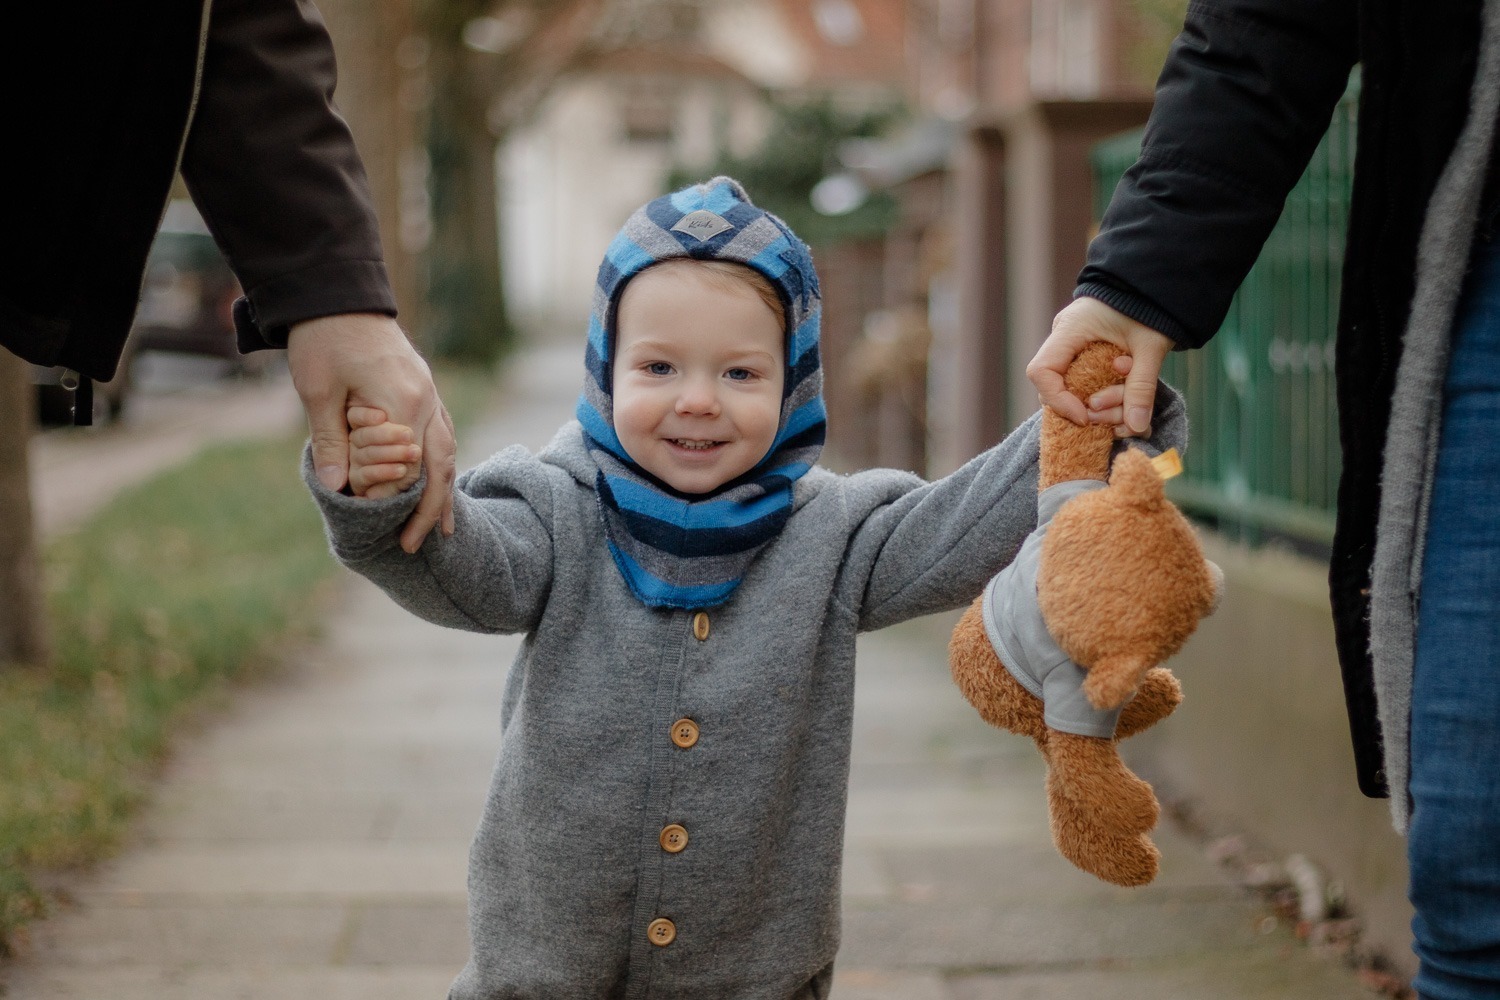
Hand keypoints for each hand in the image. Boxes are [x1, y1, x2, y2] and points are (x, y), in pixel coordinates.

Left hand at [287, 313, 455, 551]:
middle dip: (430, 509)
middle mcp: (426, 401)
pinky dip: (442, 467)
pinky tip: (439, 486)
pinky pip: (442, 437)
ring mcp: (430, 395)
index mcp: (402, 401)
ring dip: (443, 493)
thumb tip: (337, 488)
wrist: (338, 296)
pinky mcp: (424, 391)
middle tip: (416, 545)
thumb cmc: (323, 339)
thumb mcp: (317, 390)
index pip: (405, 466)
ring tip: (441, 529)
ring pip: (447, 453)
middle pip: (439, 467)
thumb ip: (331, 440)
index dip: (387, 496)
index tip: (365, 517)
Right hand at [1027, 297, 1173, 436]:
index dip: (1058, 400)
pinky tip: (1126, 403)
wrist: (1158, 283)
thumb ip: (1142, 386)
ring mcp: (1073, 347)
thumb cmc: (1151, 307)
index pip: (1042, 371)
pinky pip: (1085, 384)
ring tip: (1129, 407)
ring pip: (1071, 389)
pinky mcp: (1085, 355)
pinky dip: (1104, 398)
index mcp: (1071, 329)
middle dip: (1085, 408)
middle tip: (1117, 416)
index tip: (1085, 417)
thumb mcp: (1150, 347)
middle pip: (1054, 386)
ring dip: (1100, 406)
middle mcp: (1064, 338)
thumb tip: (1137, 427)